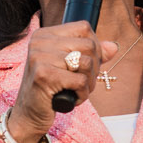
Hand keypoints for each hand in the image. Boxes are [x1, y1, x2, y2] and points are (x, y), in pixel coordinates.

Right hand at [9, 22, 118, 142]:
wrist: (28, 114)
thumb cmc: (51, 89)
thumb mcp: (70, 67)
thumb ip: (90, 55)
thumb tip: (113, 47)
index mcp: (45, 34)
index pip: (83, 28)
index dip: (95, 47)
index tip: (89, 65)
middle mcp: (40, 42)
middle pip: (88, 45)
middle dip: (95, 68)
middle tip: (84, 83)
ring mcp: (39, 57)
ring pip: (86, 63)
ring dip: (89, 82)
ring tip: (78, 91)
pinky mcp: (43, 75)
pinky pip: (79, 81)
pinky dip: (82, 94)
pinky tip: (72, 99)